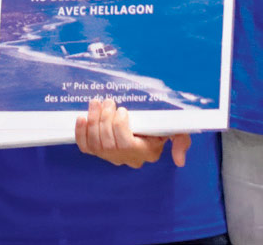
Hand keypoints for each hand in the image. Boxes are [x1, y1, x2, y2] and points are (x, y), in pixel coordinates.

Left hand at [75, 98, 189, 167]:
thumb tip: (179, 161)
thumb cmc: (160, 125)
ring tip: (96, 103)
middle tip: (108, 101)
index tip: (123, 110)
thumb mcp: (176, 130)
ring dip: (93, 120)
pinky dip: (80, 132)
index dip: (119, 127)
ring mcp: (111, 156)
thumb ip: (181, 142)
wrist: (146, 124)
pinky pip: (86, 147)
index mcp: (145, 152)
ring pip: (96, 143)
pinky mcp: (98, 151)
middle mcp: (127, 158)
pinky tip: (82, 117)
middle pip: (108, 143)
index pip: (126, 145)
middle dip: (104, 119)